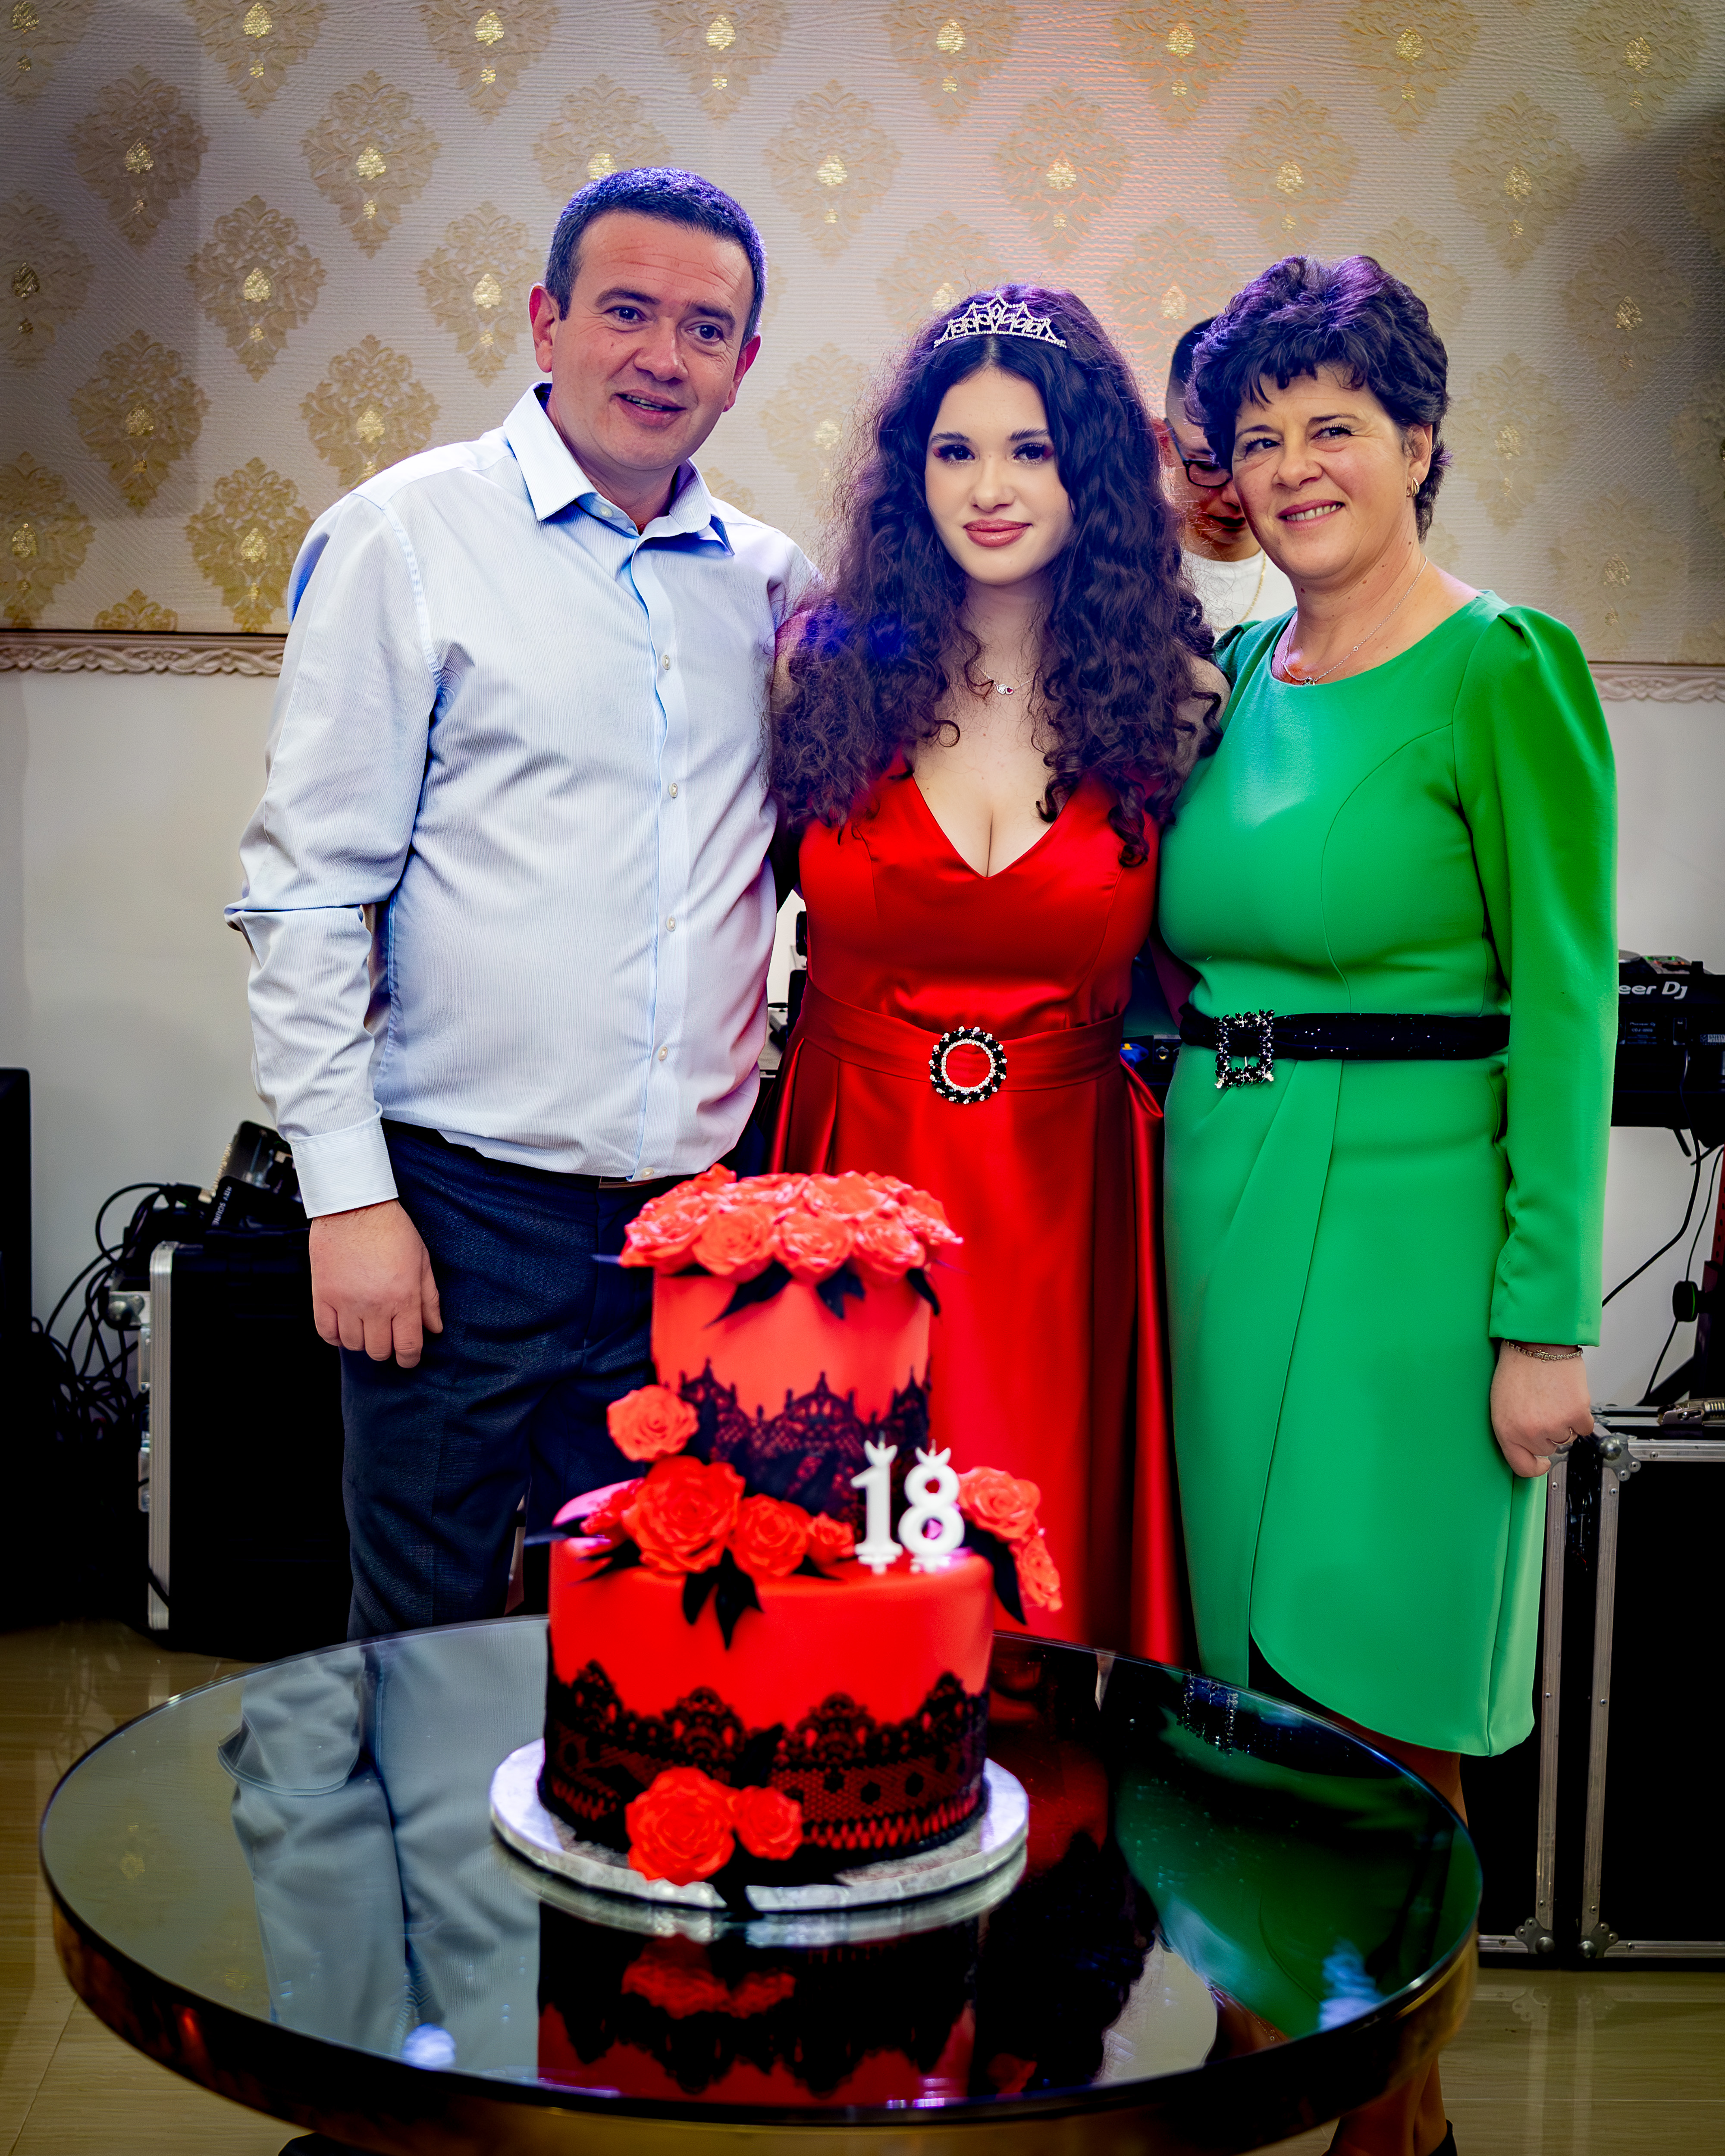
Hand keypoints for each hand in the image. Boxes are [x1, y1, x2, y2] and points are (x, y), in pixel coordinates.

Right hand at [308, 1200, 442, 1367]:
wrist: (354, 1206)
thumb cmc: (392, 1229)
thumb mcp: (421, 1261)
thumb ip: (429, 1298)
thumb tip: (434, 1329)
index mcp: (403, 1297)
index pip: (407, 1346)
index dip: (409, 1359)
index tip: (408, 1359)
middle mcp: (374, 1305)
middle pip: (379, 1350)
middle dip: (386, 1349)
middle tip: (388, 1336)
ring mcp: (345, 1302)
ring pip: (353, 1345)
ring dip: (362, 1341)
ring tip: (367, 1325)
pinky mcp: (322, 1295)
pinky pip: (326, 1333)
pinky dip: (336, 1336)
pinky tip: (345, 1326)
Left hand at [1490, 1344, 1590, 1477]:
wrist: (1536, 1343)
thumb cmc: (1517, 1368)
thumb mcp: (1501, 1405)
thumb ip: (1514, 1431)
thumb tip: (1529, 1449)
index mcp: (1506, 1431)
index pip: (1522, 1466)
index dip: (1534, 1467)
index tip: (1540, 1464)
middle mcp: (1529, 1432)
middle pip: (1547, 1449)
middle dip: (1546, 1432)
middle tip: (1541, 1407)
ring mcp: (1554, 1425)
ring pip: (1566, 1438)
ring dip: (1563, 1422)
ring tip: (1552, 1398)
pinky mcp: (1576, 1415)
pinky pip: (1583, 1428)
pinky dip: (1579, 1415)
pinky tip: (1566, 1398)